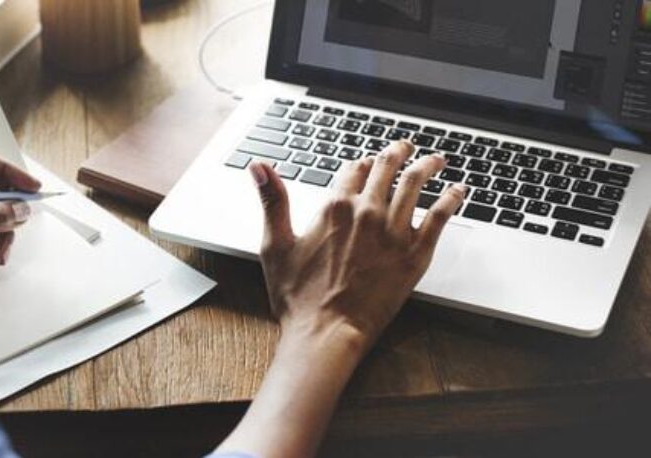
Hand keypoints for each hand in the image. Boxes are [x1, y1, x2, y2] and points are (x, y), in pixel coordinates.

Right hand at [252, 141, 466, 347]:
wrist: (327, 332)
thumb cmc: (298, 297)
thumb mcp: (275, 244)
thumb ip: (272, 200)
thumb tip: (259, 167)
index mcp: (334, 208)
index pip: (353, 170)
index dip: (359, 164)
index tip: (365, 163)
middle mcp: (367, 213)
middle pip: (387, 169)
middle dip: (398, 153)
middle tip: (406, 147)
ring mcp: (394, 232)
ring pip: (416, 184)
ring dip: (428, 166)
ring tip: (436, 159)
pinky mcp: (415, 254)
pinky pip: (440, 217)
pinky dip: (451, 198)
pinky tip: (458, 191)